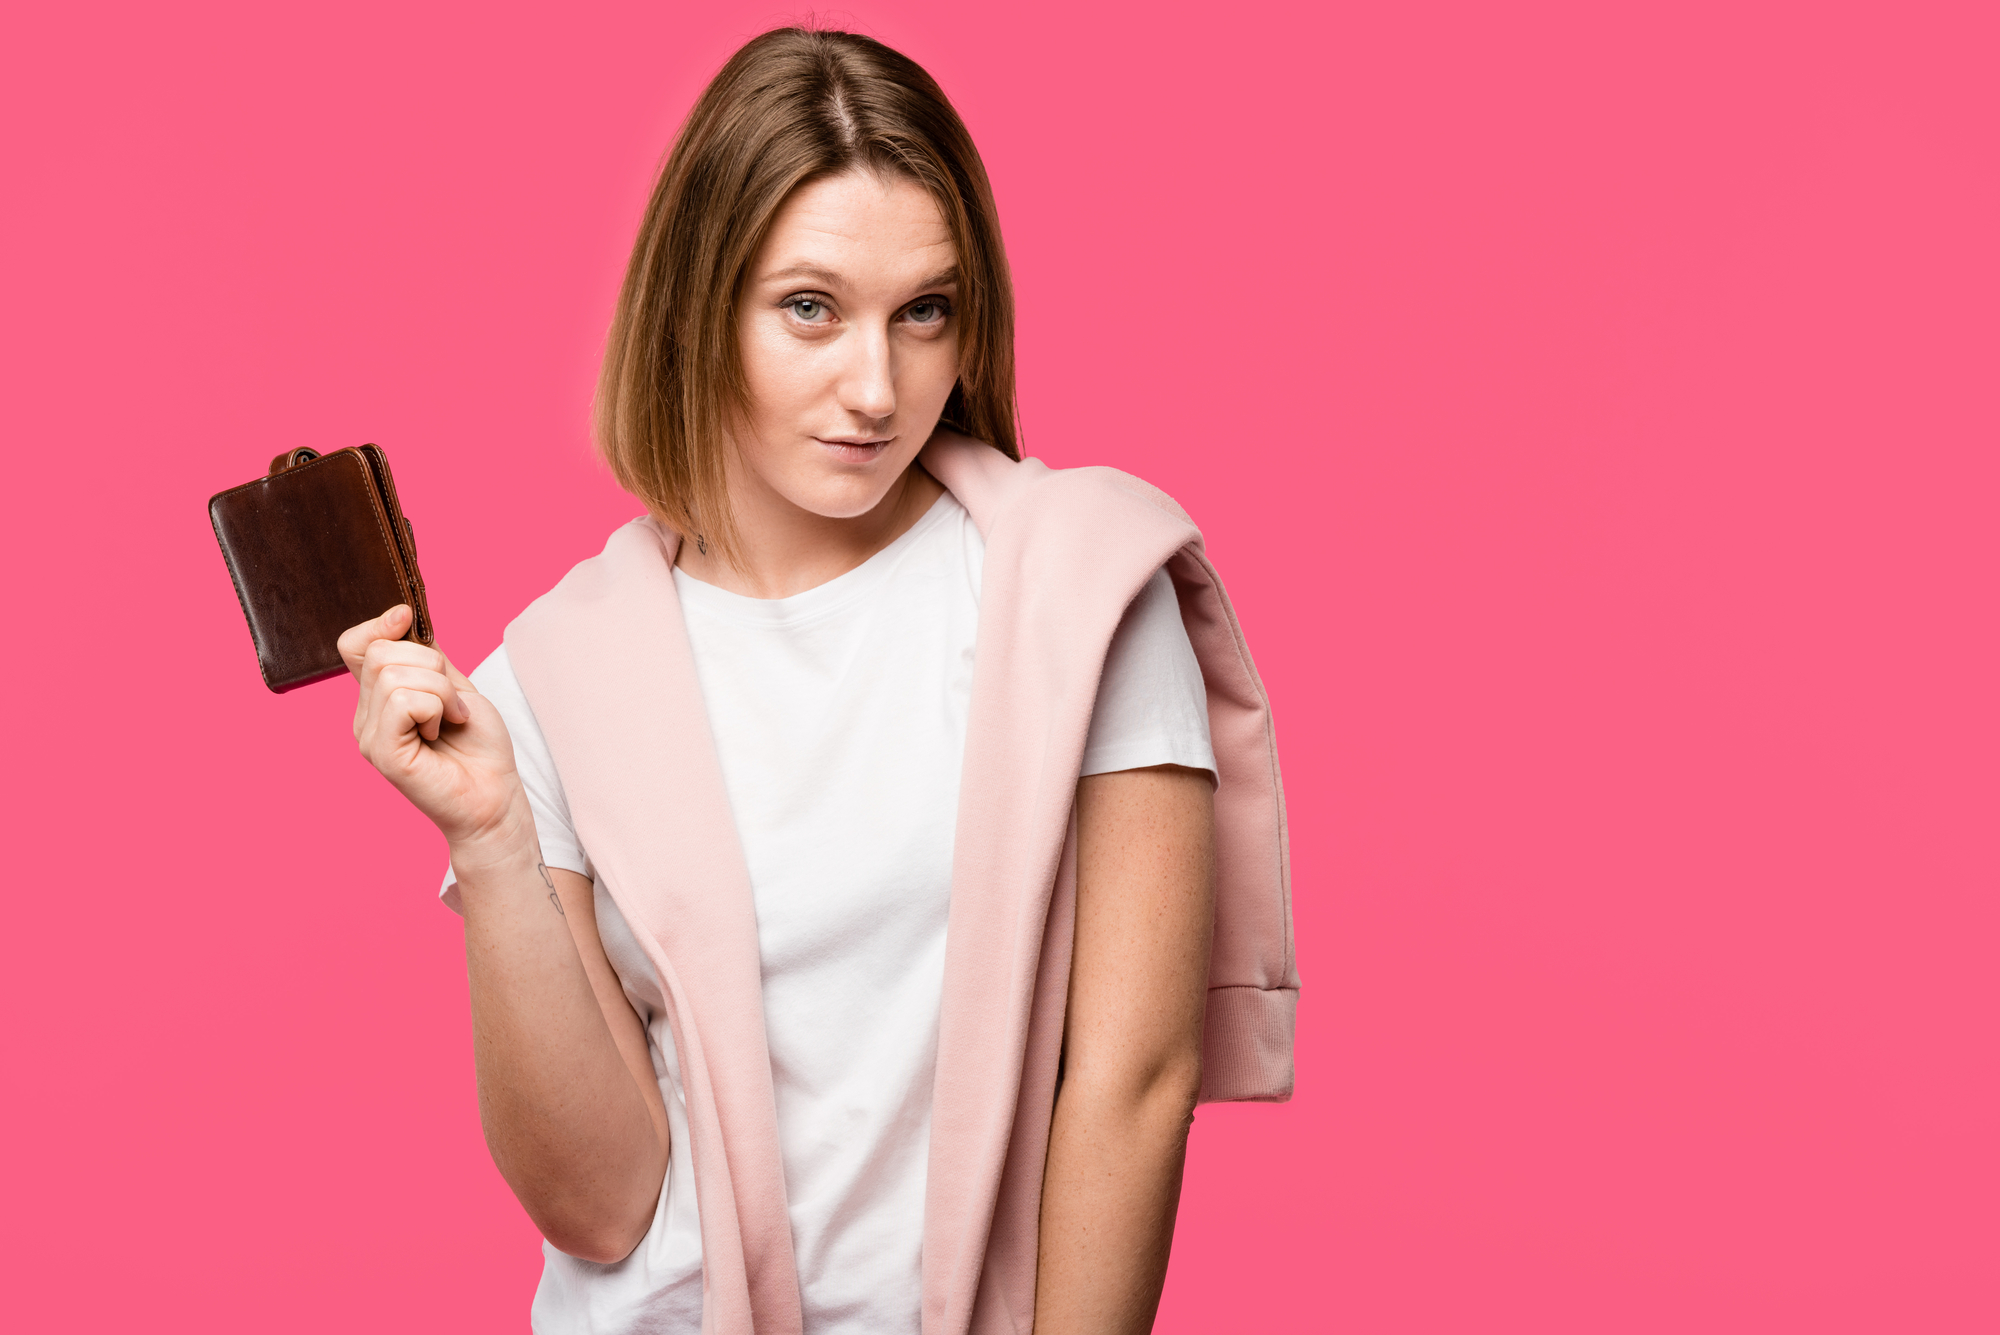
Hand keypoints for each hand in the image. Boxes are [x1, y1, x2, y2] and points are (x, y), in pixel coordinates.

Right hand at [338, 605, 530, 854]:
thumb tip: (401, 615)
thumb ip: (426, 656)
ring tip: (452, 719)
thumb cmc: (478, 746)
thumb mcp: (455, 686)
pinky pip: (403, 702)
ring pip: (394, 675)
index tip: (406, 618)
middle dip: (431, 666)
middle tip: (453, 703)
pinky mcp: (383, 753)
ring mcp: (370, 736)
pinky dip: (436, 707)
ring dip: (441, 691)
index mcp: (379, 698)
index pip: (354, 646)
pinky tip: (442, 731)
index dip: (378, 625)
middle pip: (381, 653)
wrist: (495, 796)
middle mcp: (366, 716)